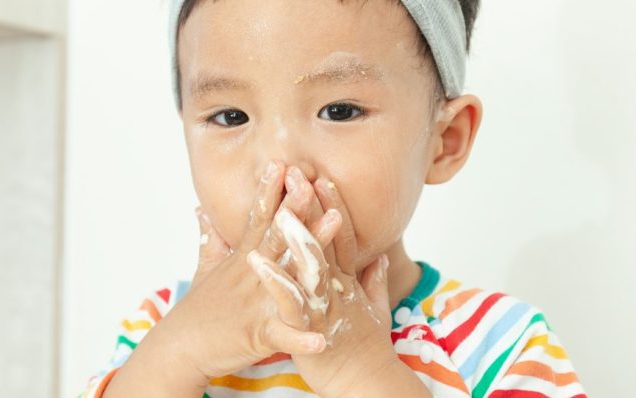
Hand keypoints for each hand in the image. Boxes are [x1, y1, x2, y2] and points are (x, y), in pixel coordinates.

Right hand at [107, 161, 333, 397]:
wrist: (179, 350)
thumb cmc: (196, 310)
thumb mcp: (204, 269)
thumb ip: (210, 238)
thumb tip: (202, 209)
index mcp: (243, 259)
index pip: (257, 219)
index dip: (268, 191)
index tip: (280, 164)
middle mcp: (251, 275)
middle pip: (276, 238)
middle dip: (294, 211)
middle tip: (311, 183)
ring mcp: (255, 304)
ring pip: (288, 277)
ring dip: (311, 257)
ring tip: (332, 236)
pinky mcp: (258, 335)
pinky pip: (283, 337)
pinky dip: (302, 339)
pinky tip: (323, 340)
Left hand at [246, 167, 412, 396]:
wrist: (368, 382)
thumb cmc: (366, 347)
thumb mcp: (375, 309)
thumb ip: (375, 281)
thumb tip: (381, 257)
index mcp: (347, 280)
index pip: (341, 235)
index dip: (331, 206)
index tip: (321, 177)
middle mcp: (338, 286)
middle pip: (325, 239)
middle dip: (310, 206)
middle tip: (298, 172)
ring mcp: (326, 305)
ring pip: (309, 263)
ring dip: (294, 234)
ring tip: (277, 207)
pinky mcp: (310, 327)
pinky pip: (288, 300)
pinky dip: (273, 278)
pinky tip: (254, 259)